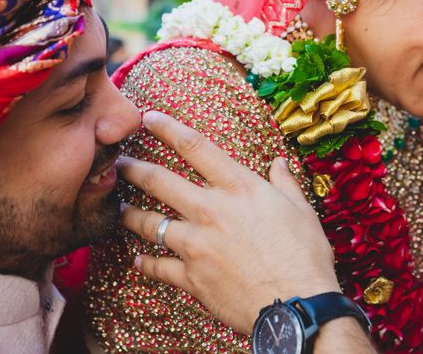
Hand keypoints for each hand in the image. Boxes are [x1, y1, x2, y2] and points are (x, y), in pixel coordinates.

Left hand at [118, 111, 339, 333]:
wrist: (297, 305)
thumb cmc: (305, 255)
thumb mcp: (301, 210)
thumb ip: (284, 183)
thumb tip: (280, 163)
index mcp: (238, 188)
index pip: (194, 146)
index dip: (167, 127)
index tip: (147, 117)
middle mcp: (211, 210)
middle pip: (159, 181)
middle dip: (133, 169)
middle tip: (117, 162)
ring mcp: (197, 244)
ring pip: (150, 223)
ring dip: (129, 214)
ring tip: (119, 208)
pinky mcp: (191, 277)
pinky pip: (158, 266)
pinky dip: (146, 262)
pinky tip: (138, 258)